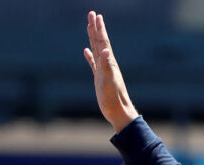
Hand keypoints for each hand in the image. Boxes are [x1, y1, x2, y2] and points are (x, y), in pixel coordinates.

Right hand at [84, 11, 138, 132]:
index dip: (99, 28)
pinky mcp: (100, 78)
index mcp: (109, 62)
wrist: (118, 111)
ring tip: (90, 26)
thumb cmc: (114, 98)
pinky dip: (90, 56)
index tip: (96, 15)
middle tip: (92, 14)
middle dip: (96, 27)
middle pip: (100, 41)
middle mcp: (107, 64)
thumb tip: (106, 51)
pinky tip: (86, 51)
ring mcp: (103, 70)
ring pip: (96, 50)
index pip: (103, 41)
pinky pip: (93, 63)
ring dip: (93, 38)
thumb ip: (107, 65)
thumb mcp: (109, 80)